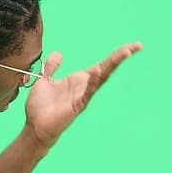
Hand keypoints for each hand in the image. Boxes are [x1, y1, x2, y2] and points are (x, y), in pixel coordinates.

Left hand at [25, 41, 142, 149]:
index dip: (116, 55)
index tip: (133, 46)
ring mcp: (83, 96)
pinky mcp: (77, 106)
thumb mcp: (44, 81)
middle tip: (137, 45)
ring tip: (125, 52)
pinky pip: (87, 93)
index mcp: (79, 80)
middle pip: (106, 69)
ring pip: (101, 79)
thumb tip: (59, 53)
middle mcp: (85, 87)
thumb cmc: (40, 107)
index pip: (102, 64)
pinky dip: (92, 82)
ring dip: (111, 65)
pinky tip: (97, 72)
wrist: (35, 127)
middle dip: (121, 56)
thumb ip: (52, 67)